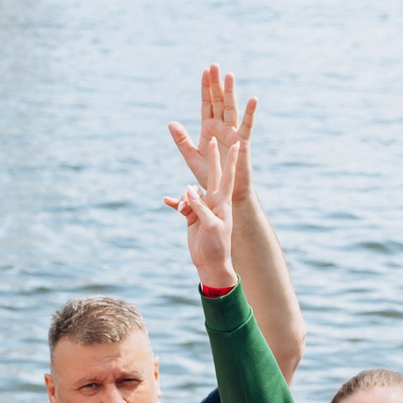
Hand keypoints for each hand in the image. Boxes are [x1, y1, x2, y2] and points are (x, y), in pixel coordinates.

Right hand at [165, 140, 238, 291]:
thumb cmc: (217, 246)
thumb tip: (188, 189)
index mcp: (223, 202)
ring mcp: (202, 208)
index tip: (236, 143)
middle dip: (211, 158)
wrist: (210, 263)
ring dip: (184, 198)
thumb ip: (200, 207)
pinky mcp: (192, 216)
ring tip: (184, 211)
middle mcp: (213, 201)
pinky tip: (166, 201)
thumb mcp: (210, 225)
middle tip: (211, 139)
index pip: (228, 176)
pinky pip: (181, 205)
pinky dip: (175, 203)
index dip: (231, 160)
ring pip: (190, 193)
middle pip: (211, 175)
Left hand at [168, 63, 256, 210]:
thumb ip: (182, 140)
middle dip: (216, 84)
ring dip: (230, 92)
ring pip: (231, 108)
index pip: (206, 104)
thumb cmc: (210, 177)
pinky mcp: (243, 142)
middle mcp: (221, 127)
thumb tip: (170, 122)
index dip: (205, 88)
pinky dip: (250, 112)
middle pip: (218, 101)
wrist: (226, 193)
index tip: (205, 71)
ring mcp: (233, 132)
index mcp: (209, 129)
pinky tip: (253, 99)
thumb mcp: (191, 157)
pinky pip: (247, 125)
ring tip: (229, 75)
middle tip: (214, 65)